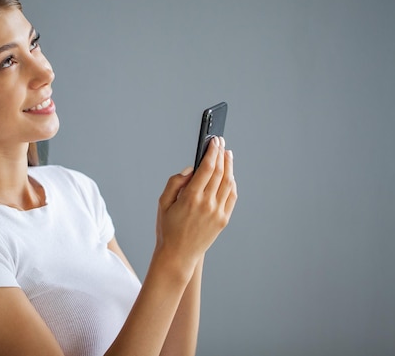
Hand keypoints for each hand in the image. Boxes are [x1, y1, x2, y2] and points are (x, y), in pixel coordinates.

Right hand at [155, 137, 237, 275]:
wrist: (178, 255)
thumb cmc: (167, 228)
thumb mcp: (163, 203)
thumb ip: (175, 182)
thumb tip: (191, 169)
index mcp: (190, 197)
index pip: (207, 167)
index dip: (211, 151)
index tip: (213, 140)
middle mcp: (207, 203)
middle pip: (219, 171)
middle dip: (221, 154)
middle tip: (220, 142)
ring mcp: (217, 212)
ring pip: (228, 182)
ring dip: (229, 166)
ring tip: (227, 154)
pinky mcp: (223, 220)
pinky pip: (231, 196)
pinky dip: (232, 182)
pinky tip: (228, 175)